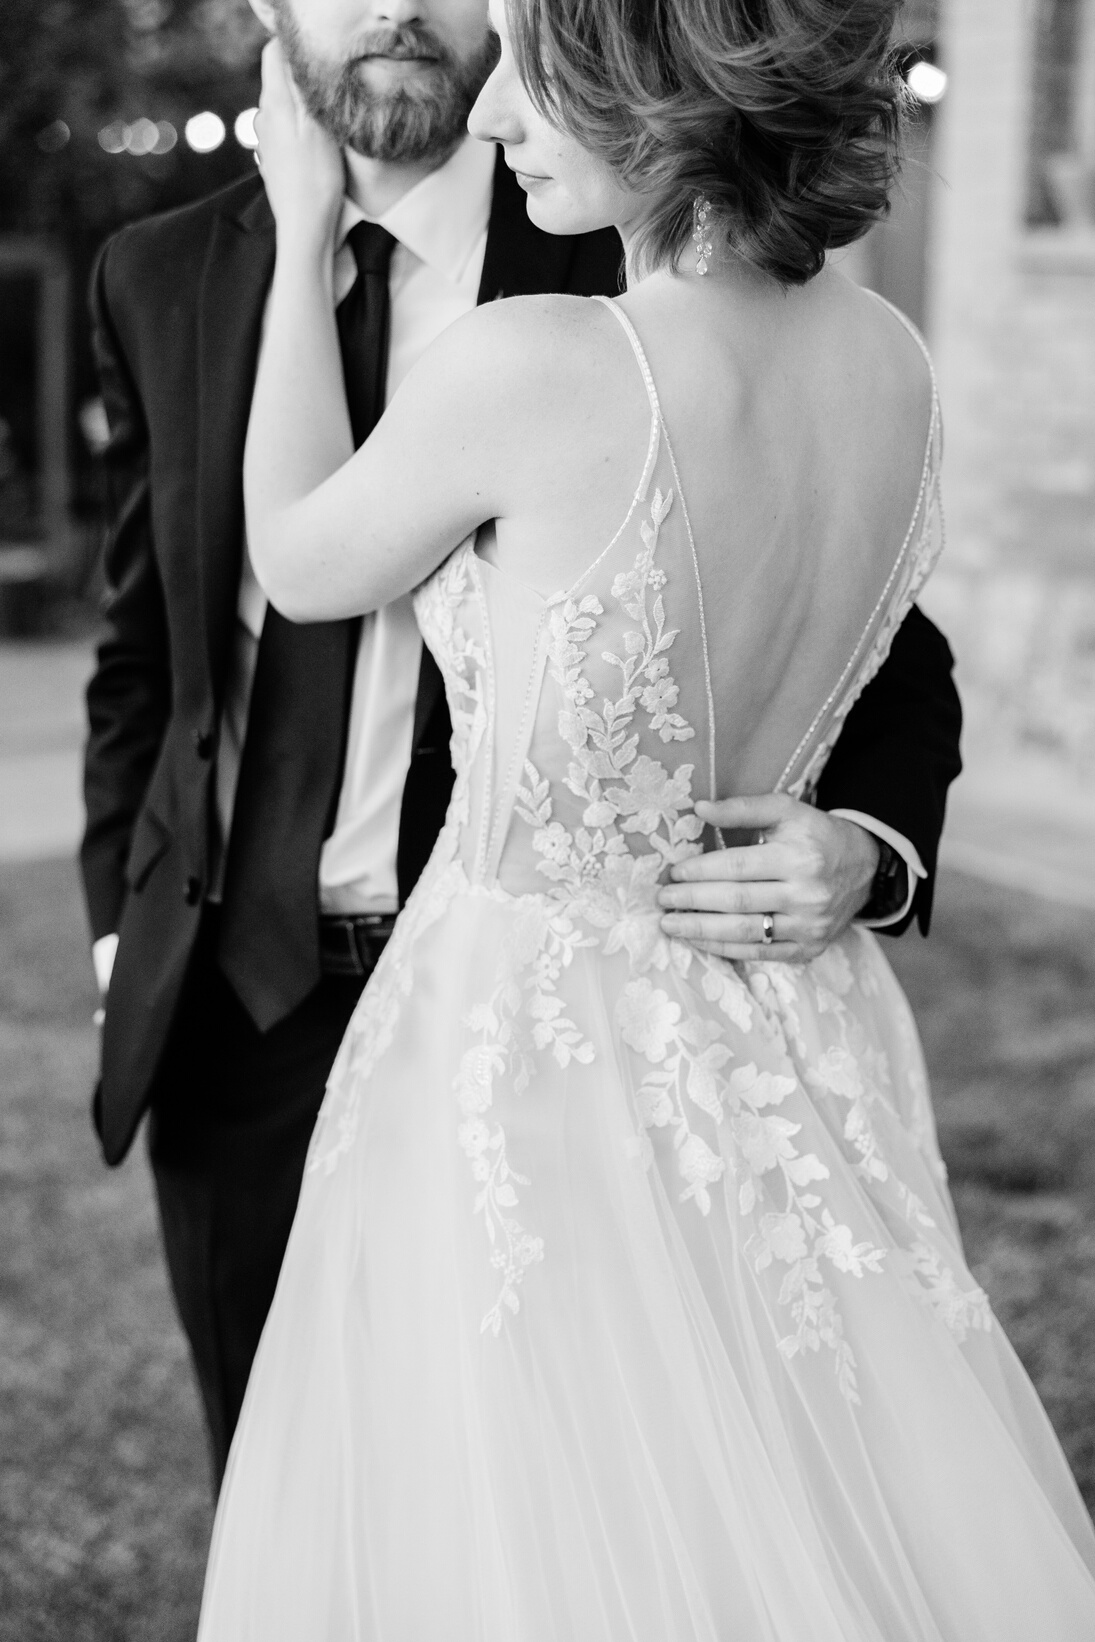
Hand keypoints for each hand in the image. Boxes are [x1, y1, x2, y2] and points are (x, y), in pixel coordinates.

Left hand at [255, 38, 343, 252]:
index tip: (317, 56)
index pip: (273, 53)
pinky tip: (317, 142)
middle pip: (279, 79)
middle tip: (330, 86)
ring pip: (284, 105)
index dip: (292, 47)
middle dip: (301, 75)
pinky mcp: (275, 160)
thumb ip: (304, 88)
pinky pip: (287, 129)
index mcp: (273, 104)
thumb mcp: (318, 126)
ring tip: (327, 115)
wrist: (305, 230)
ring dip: (303, 104)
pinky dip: (301, 126)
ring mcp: (267, 140)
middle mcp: (263, 118)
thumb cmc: (316, 181)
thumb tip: (296, 56)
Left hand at [658, 794, 879, 963]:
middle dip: (693, 901)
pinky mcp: (808, 949)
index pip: (738, 867)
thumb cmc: (816, 835)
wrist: (866, 868)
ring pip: (746, 932)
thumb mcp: (786, 810)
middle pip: (737, 901)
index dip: (701, 871)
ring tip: (671, 924)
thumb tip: (699, 808)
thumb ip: (743, 808)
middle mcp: (806, 894)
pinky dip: (726, 949)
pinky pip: (760, 953)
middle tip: (663, 900)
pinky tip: (699, 941)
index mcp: (799, 856)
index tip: (673, 872)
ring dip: (701, 930)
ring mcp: (808, 926)